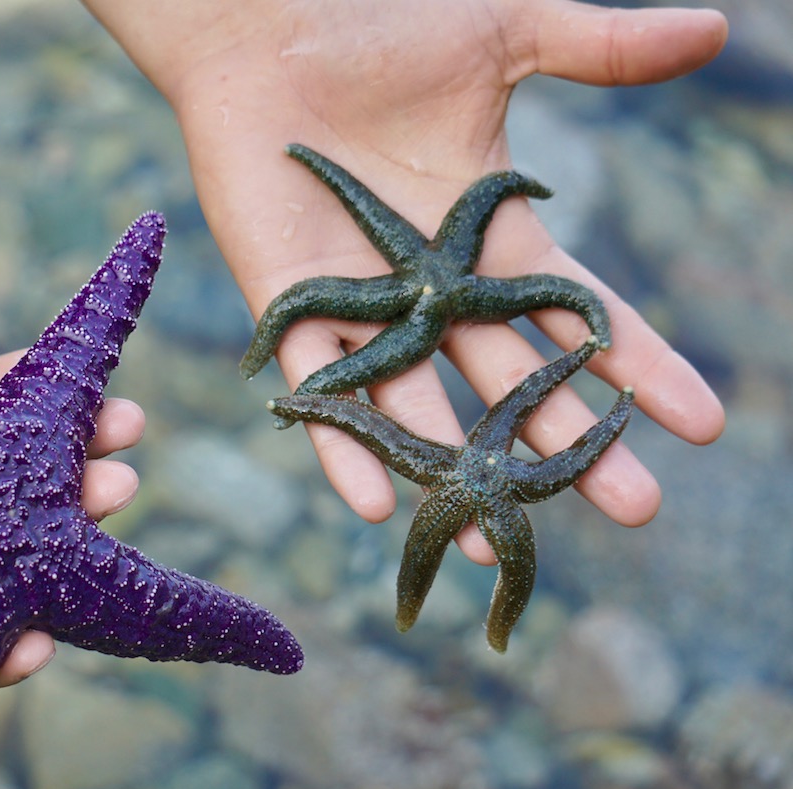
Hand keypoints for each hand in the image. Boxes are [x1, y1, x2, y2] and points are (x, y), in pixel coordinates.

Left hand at [87, 0, 726, 560]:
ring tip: (503, 537)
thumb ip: (599, 49)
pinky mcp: (292, 305)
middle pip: (512, 380)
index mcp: (490, 240)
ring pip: (421, 404)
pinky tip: (373, 504)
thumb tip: (720, 26)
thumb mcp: (505, 37)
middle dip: (569, 443)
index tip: (697, 424)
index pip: (577, 316)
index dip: (637, 367)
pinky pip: (320, 386)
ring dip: (460, 468)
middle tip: (635, 507)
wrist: (269, 25)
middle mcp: (433, 289)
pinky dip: (341, 444)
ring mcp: (363, 306)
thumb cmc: (380, 26)